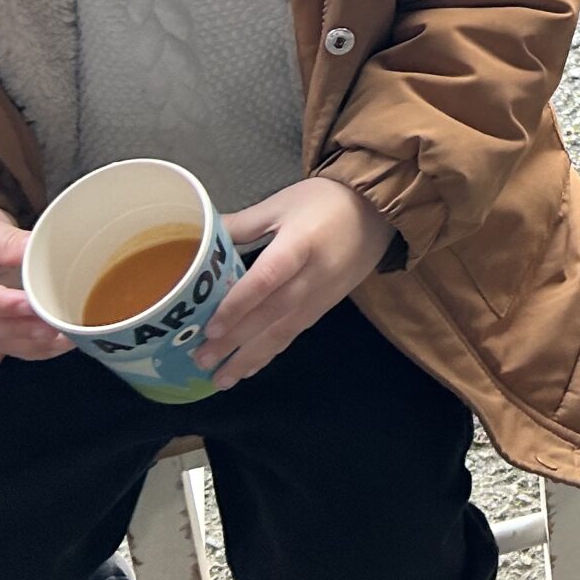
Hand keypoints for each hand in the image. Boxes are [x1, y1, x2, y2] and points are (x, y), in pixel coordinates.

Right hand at [0, 199, 69, 359]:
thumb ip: (4, 240)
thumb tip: (36, 249)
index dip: (0, 305)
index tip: (30, 304)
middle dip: (23, 329)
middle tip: (58, 324)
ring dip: (33, 342)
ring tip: (67, 336)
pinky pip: (8, 346)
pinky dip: (34, 348)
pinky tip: (61, 342)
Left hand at [198, 177, 395, 388]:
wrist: (379, 211)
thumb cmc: (325, 201)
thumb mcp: (282, 203)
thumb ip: (243, 224)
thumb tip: (201, 241)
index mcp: (300, 243)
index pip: (267, 278)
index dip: (240, 304)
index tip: (210, 328)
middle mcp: (313, 275)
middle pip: (273, 312)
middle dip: (237, 340)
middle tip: (202, 359)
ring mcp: (322, 295)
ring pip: (285, 330)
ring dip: (251, 357)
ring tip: (221, 379)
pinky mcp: (327, 306)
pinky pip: (295, 333)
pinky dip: (271, 352)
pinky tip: (249, 368)